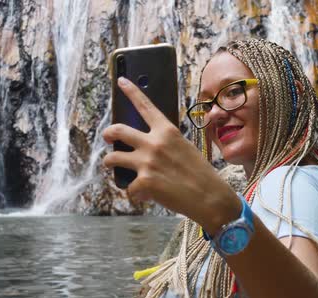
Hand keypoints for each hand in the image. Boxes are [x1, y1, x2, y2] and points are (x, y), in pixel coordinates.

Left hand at [102, 77, 240, 232]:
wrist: (209, 197)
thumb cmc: (200, 174)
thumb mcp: (185, 148)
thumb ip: (165, 143)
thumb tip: (147, 147)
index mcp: (167, 131)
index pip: (145, 106)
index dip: (131, 92)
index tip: (121, 81)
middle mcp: (154, 143)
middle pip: (118, 130)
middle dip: (108, 134)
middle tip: (108, 138)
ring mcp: (147, 162)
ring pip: (112, 158)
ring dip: (109, 162)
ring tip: (112, 166)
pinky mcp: (144, 182)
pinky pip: (128, 187)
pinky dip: (135, 193)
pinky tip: (144, 195)